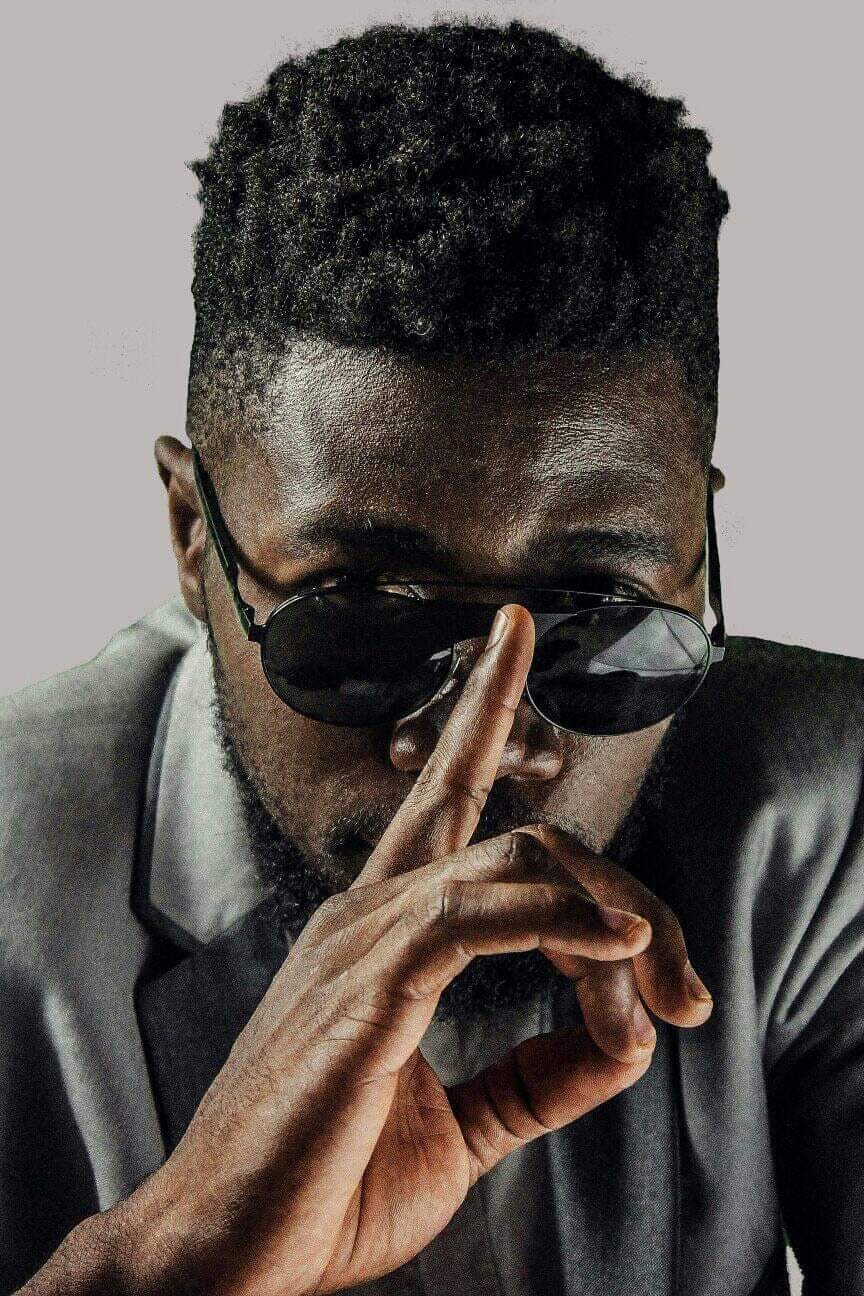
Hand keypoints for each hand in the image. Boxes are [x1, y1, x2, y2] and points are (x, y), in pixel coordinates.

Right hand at [117, 603, 711, 1295]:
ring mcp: (361, 942)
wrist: (228, 1253)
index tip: (515, 633)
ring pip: (514, 859)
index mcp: (384, 932)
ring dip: (612, 917)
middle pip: (524, 836)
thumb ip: (539, 1072)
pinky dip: (560, 922)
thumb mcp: (462, 1126)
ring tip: (666, 987)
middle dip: (624, 890)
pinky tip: (619, 956)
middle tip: (685, 984)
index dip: (482, 703)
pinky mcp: (365, 988)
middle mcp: (370, 915)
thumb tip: (622, 1033)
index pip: (444, 792)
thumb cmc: (324, 1184)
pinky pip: (477, 916)